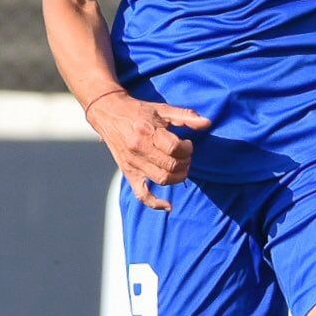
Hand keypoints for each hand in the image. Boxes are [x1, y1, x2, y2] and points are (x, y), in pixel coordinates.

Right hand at [85, 92, 211, 209]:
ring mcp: (133, 164)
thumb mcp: (162, 109)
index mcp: (147, 132)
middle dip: (185, 162)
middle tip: (186, 156)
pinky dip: (155, 203)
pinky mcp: (128, 173)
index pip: (174, 148)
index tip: (187, 144)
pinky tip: (168, 205)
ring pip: (161, 179)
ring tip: (181, 168)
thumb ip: (186, 116)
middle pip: (170, 166)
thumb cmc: (138, 111)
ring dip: (178, 177)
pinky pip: (141, 194)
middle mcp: (138, 149)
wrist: (109, 114)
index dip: (187, 148)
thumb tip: (207, 123)